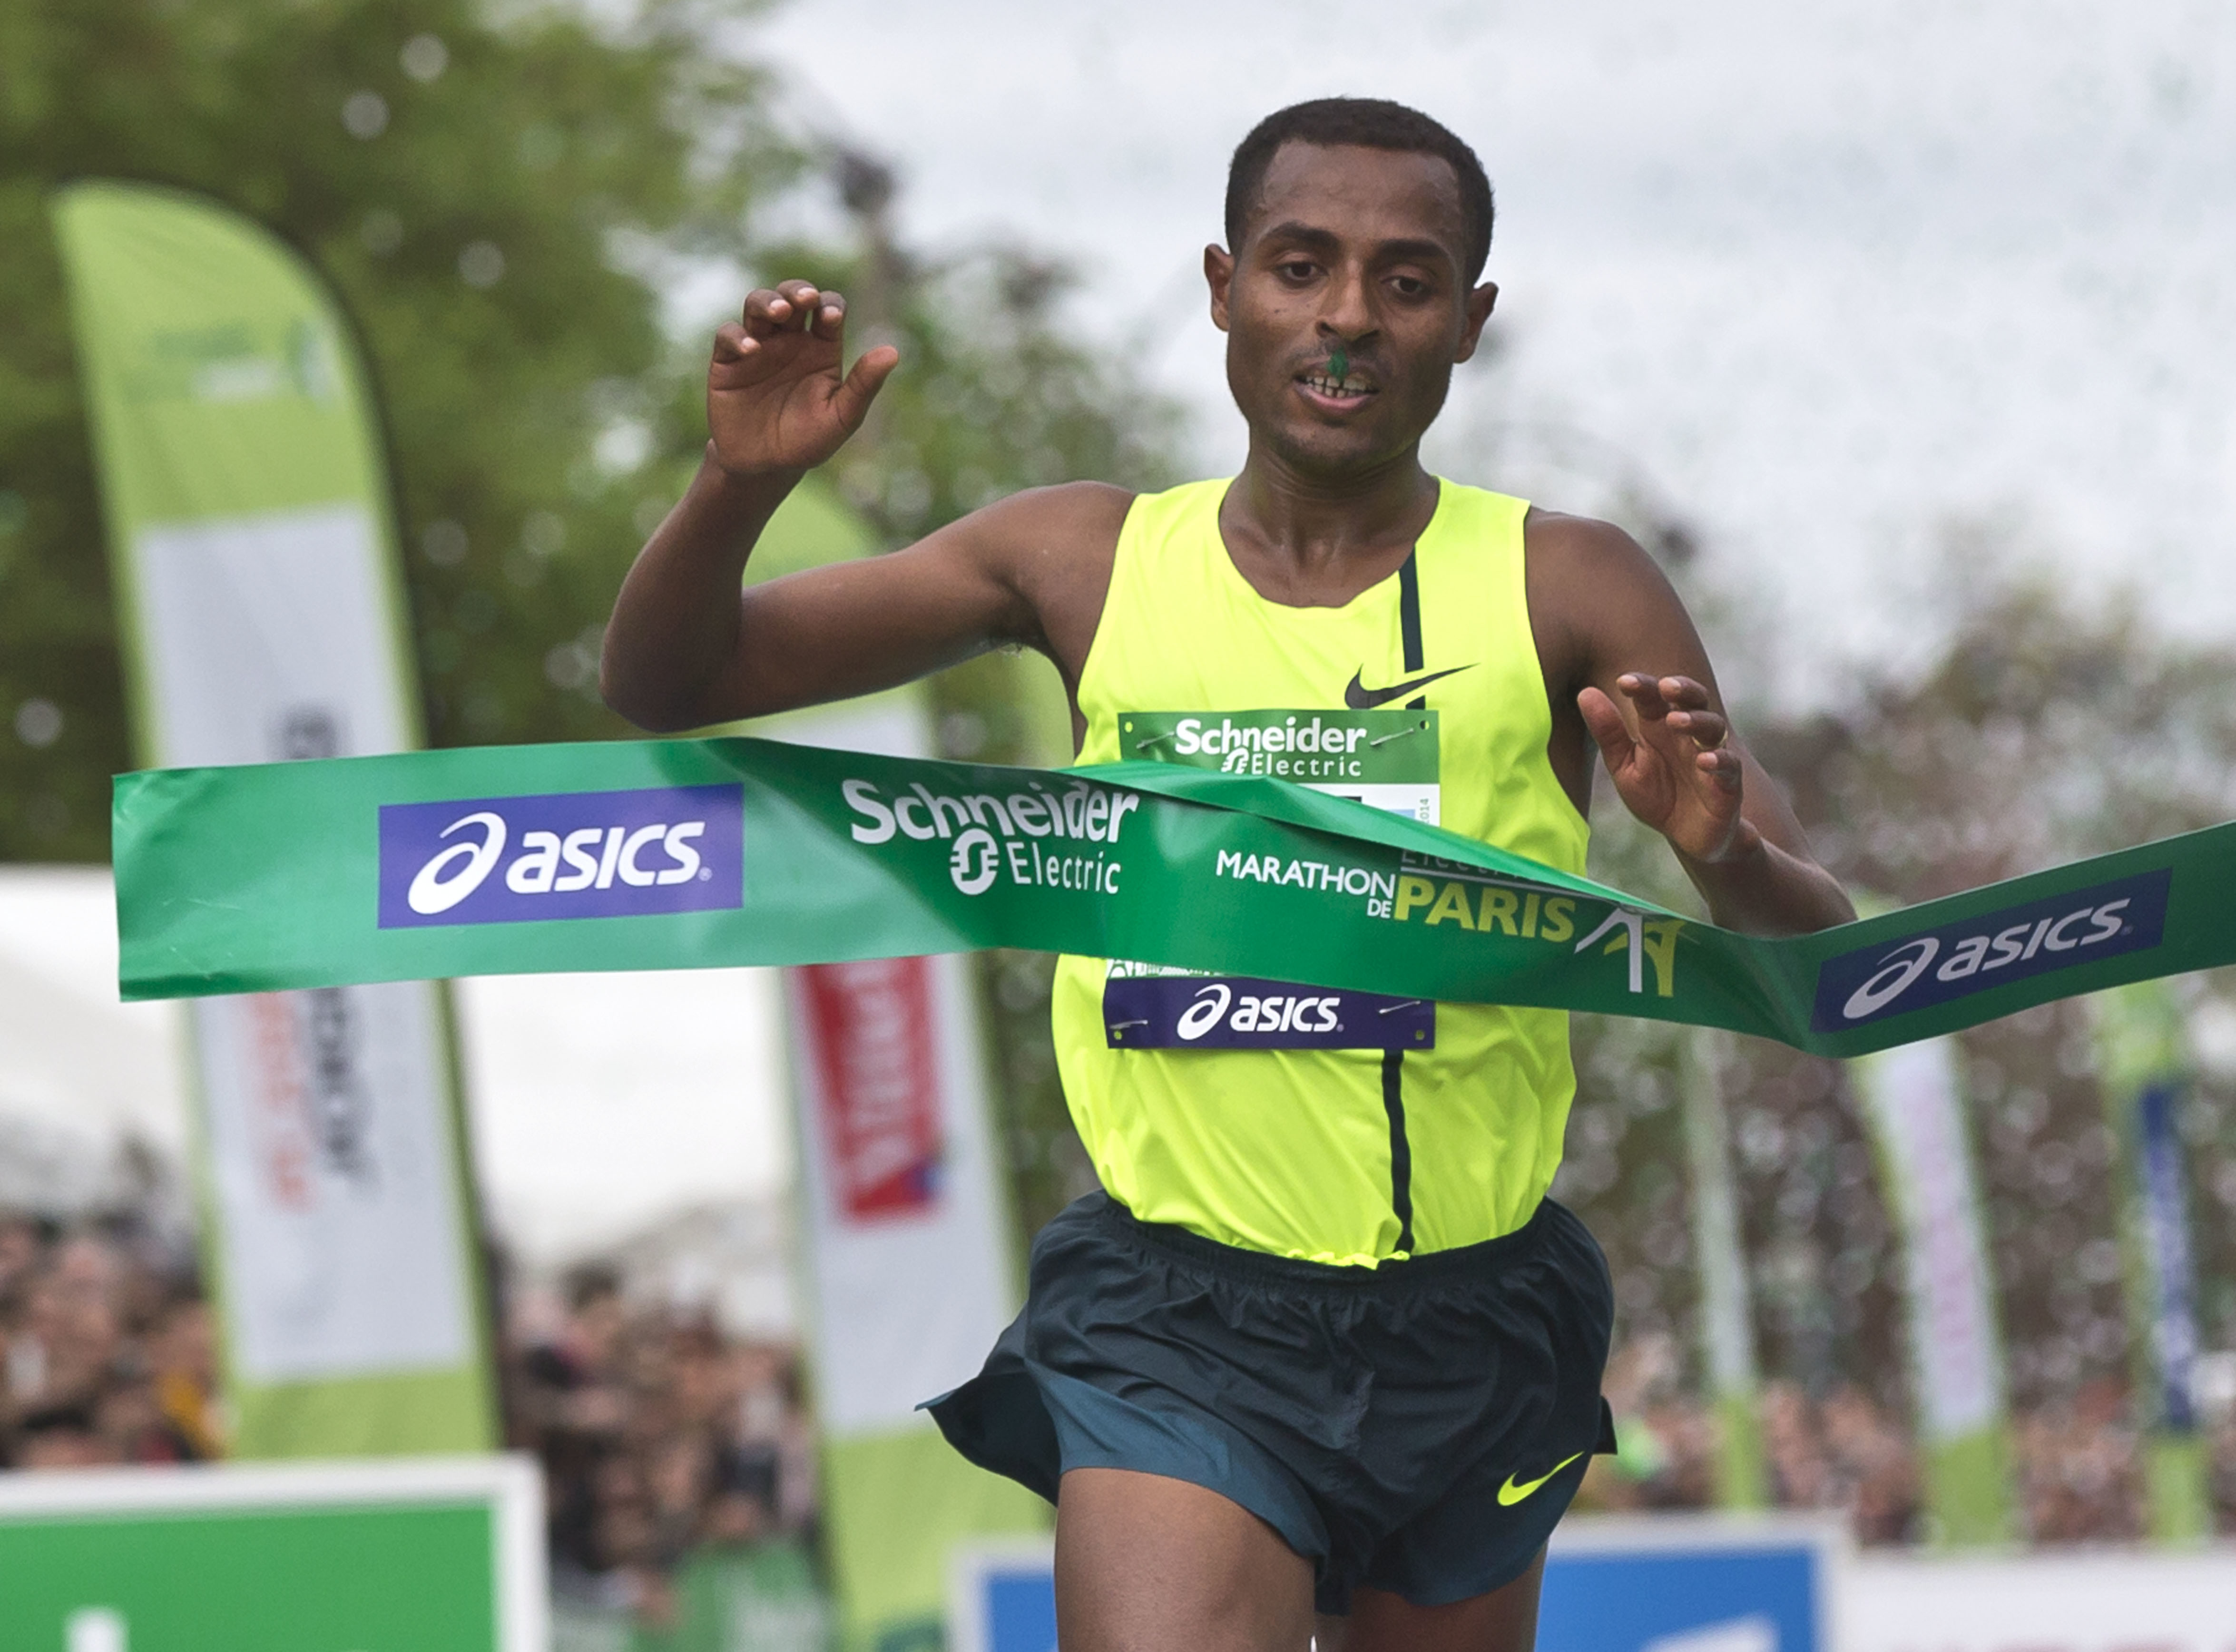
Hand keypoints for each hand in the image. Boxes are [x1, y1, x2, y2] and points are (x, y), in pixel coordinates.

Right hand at [707, 281, 899, 476]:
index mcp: (820, 347)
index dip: (829, 306)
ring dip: (768, 302)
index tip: (830, 318)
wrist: (766, 467)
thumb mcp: (841, 417)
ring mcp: (758, 347)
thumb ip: (863, 386)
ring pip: (758, 305)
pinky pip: (728, 335)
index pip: (827, 309)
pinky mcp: (728, 361)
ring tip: (780, 312)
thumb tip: (892, 352)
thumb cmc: (808, 441)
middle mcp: (789, 341)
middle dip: (798, 290)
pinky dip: (738, 337)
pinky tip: (752, 350)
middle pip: (793, 296)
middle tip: (805, 300)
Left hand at [1577, 674, 1759, 863]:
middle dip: (1683, 689)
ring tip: (1676, 720)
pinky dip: (1719, 760)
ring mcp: (1710, 756)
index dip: (1643, 686)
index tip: (1624, 681)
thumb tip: (1585, 693)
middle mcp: (1688, 735)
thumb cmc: (1657, 796)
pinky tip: (1705, 761)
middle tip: (1666, 686)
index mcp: (1660, 727)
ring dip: (1696, 721)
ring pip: (1712, 728)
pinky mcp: (1727, 783)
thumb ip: (1608, 733)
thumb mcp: (1624, 767)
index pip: (1654, 697)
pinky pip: (1729, 766)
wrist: (1688, 837)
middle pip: (1693, 700)